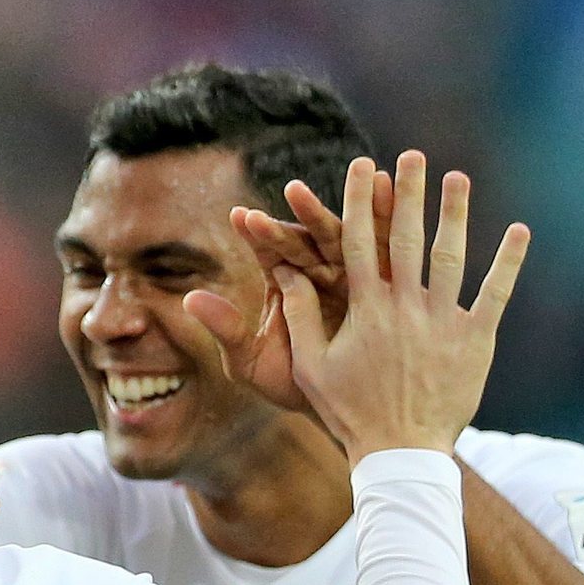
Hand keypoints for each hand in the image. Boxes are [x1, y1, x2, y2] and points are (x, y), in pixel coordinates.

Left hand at [180, 167, 395, 416]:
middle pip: (311, 239)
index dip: (258, 236)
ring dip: (356, 204)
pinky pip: (390, 249)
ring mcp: (355, 276)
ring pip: (353, 236)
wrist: (341, 412)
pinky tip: (395, 190)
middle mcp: (319, 274)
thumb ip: (225, 328)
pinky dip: (392, 219)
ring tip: (360, 172)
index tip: (243, 218)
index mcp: (286, 286)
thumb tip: (188, 299)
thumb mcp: (250, 362)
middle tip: (294, 189)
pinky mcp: (388, 284)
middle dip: (304, 213)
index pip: (270, 253)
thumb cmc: (291, 388)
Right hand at [244, 153, 526, 462]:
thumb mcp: (311, 365)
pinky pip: (496, 293)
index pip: (360, 241)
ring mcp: (444, 321)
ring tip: (456, 178)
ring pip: (452, 255)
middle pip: (408, 236)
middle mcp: (406, 306)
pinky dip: (508, 262)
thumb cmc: (349, 410)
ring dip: (456, 213)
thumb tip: (286, 272)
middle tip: (411, 155)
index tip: (362, 167)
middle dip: (408, 192)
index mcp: (366, 309)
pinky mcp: (476, 340)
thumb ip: (301, 315)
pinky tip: (519, 230)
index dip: (360, 201)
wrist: (400, 451)